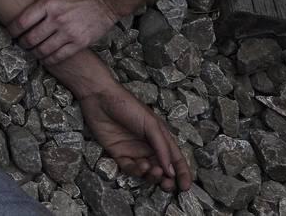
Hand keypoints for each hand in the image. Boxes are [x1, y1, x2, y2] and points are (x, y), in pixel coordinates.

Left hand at [7, 0, 120, 64]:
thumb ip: (42, 7)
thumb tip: (25, 19)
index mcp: (48, 4)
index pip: (22, 21)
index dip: (12, 30)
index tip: (10, 32)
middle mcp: (56, 19)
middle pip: (30, 38)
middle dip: (23, 43)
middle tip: (21, 44)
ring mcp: (68, 32)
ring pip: (43, 50)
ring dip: (35, 53)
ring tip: (33, 51)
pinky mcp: (79, 43)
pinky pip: (59, 56)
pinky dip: (49, 59)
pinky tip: (46, 58)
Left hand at [77, 85, 191, 192]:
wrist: (100, 98)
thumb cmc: (128, 106)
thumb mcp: (151, 124)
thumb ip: (161, 147)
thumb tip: (170, 170)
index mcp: (160, 137)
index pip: (175, 158)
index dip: (182, 173)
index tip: (186, 186)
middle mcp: (148, 146)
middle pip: (161, 169)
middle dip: (166, 179)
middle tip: (167, 185)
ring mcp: (133, 151)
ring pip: (146, 172)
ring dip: (152, 175)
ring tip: (153, 170)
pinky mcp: (118, 154)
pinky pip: (130, 168)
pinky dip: (136, 171)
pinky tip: (140, 166)